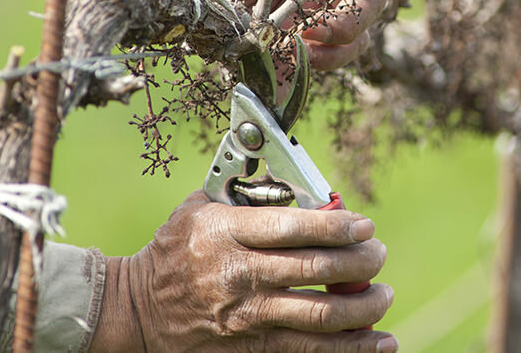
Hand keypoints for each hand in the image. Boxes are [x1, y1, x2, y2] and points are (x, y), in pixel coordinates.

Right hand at [91, 191, 397, 351]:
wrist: (136, 309)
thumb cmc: (176, 249)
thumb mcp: (201, 207)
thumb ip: (248, 192)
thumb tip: (302, 185)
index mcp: (227, 231)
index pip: (295, 227)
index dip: (340, 225)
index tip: (365, 226)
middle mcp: (238, 274)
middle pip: (316, 270)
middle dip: (361, 262)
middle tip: (379, 256)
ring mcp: (244, 316)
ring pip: (320, 315)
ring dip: (364, 307)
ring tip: (383, 296)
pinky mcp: (249, 347)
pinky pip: (309, 350)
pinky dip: (351, 347)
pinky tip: (379, 341)